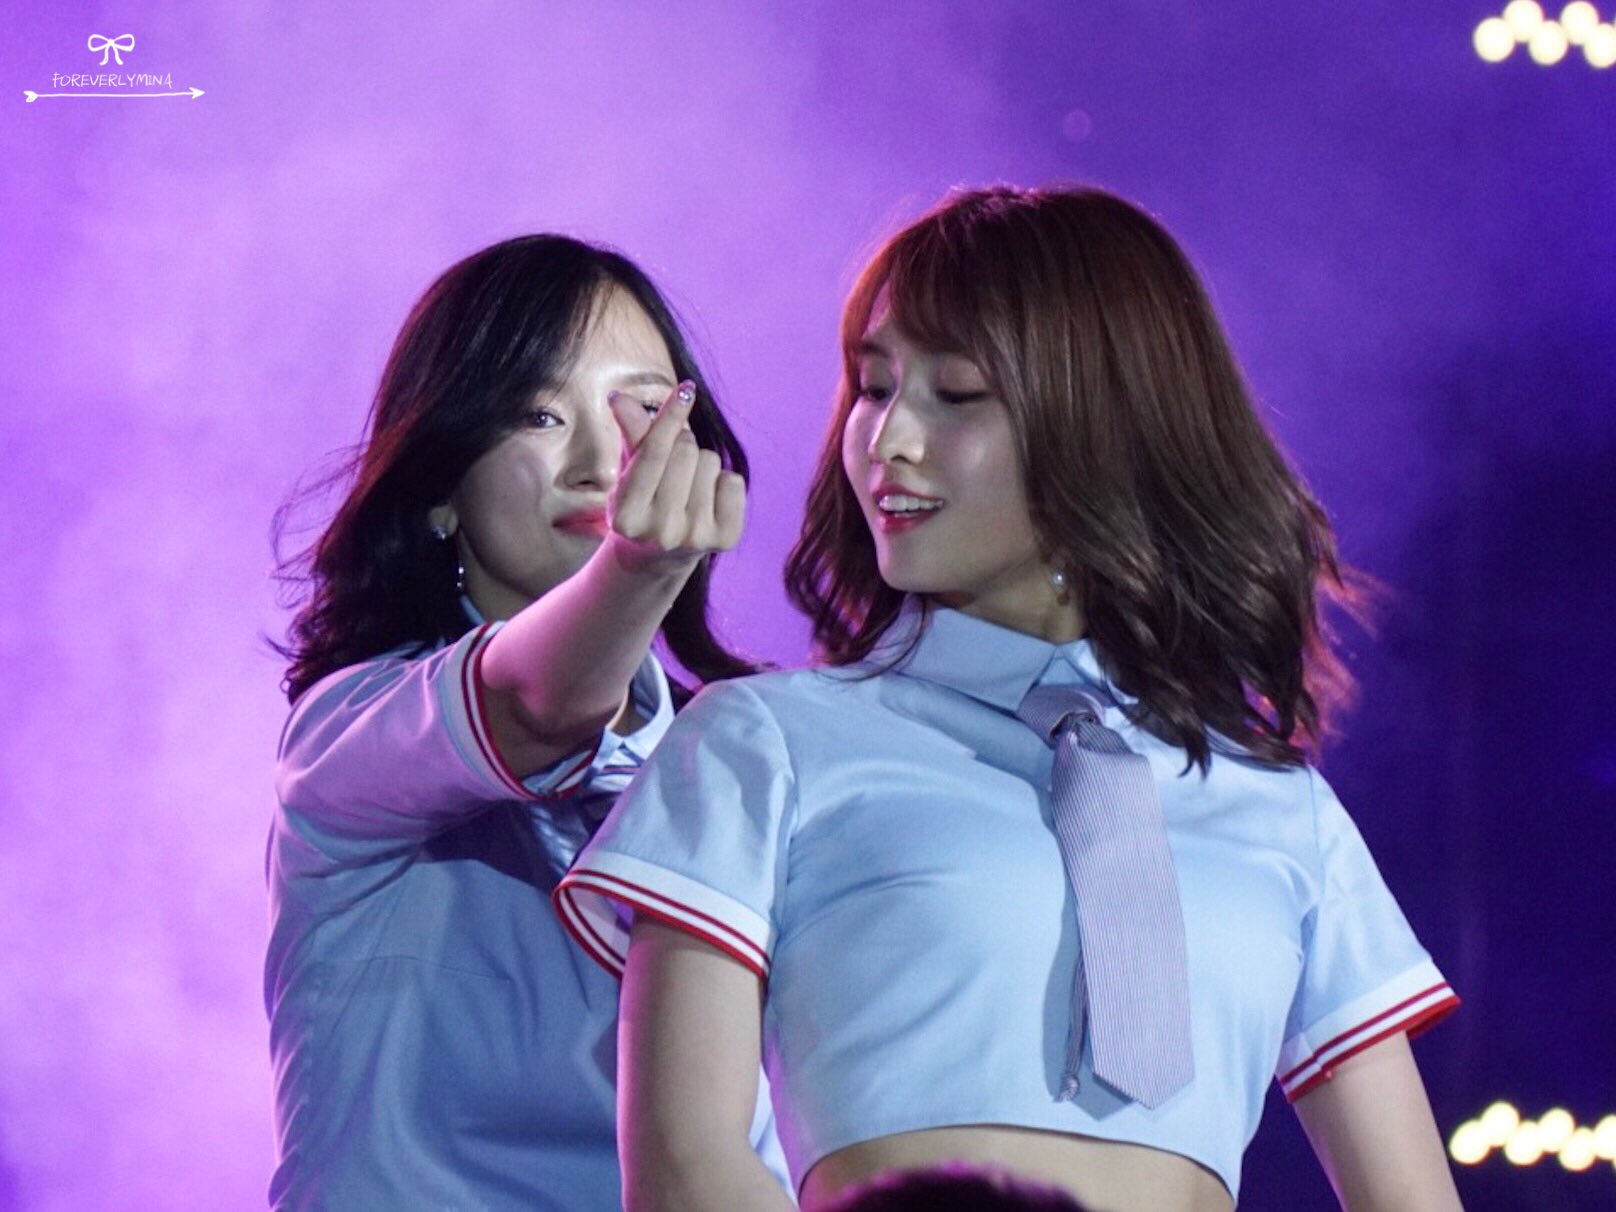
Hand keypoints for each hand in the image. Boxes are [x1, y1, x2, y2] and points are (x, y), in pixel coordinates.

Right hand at [604, 380, 745, 576]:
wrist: (659, 554)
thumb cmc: (643, 498)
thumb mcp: (630, 469)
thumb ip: (630, 433)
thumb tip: (619, 396)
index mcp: (626, 515)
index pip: (654, 452)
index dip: (670, 416)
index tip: (686, 390)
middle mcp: (660, 531)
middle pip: (687, 450)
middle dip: (682, 444)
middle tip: (673, 464)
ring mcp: (694, 538)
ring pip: (710, 462)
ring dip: (700, 463)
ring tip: (687, 486)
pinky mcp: (725, 539)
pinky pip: (733, 481)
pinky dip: (722, 481)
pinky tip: (707, 500)